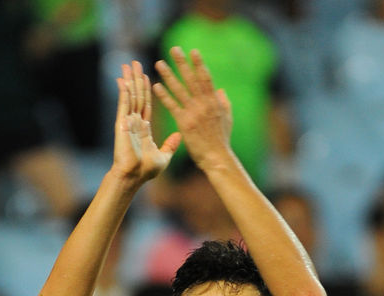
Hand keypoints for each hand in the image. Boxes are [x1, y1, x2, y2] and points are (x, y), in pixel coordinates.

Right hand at [113, 60, 180, 183]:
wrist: (133, 177)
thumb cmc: (145, 171)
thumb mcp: (163, 157)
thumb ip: (170, 146)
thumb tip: (178, 136)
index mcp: (144, 129)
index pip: (146, 105)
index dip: (147, 90)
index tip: (147, 76)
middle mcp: (135, 123)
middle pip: (137, 96)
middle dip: (137, 79)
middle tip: (136, 63)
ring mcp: (127, 122)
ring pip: (130, 96)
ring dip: (130, 80)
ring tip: (129, 65)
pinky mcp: (122, 124)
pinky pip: (123, 104)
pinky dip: (123, 91)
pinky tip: (122, 79)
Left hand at [153, 46, 232, 171]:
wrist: (217, 158)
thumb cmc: (222, 140)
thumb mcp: (227, 118)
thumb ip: (224, 102)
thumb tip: (221, 89)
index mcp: (214, 102)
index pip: (205, 78)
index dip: (199, 64)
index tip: (193, 51)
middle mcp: (204, 104)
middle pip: (191, 79)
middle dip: (182, 63)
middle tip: (174, 49)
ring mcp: (194, 113)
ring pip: (179, 90)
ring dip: (169, 75)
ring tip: (159, 63)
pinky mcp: (184, 123)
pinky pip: (173, 106)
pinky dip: (164, 96)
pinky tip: (156, 86)